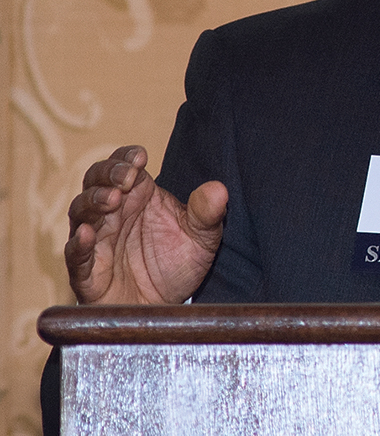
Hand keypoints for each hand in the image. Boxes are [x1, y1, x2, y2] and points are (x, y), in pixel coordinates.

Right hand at [65, 145, 227, 304]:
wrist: (166, 307)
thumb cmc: (178, 264)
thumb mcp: (202, 237)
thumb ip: (208, 212)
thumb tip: (219, 188)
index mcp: (139, 196)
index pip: (124, 166)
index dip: (126, 157)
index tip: (140, 157)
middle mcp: (113, 213)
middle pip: (96, 181)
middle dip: (107, 174)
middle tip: (125, 177)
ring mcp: (96, 240)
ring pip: (81, 211)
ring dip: (93, 201)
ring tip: (112, 198)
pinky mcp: (86, 271)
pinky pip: (75, 255)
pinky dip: (77, 244)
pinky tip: (85, 234)